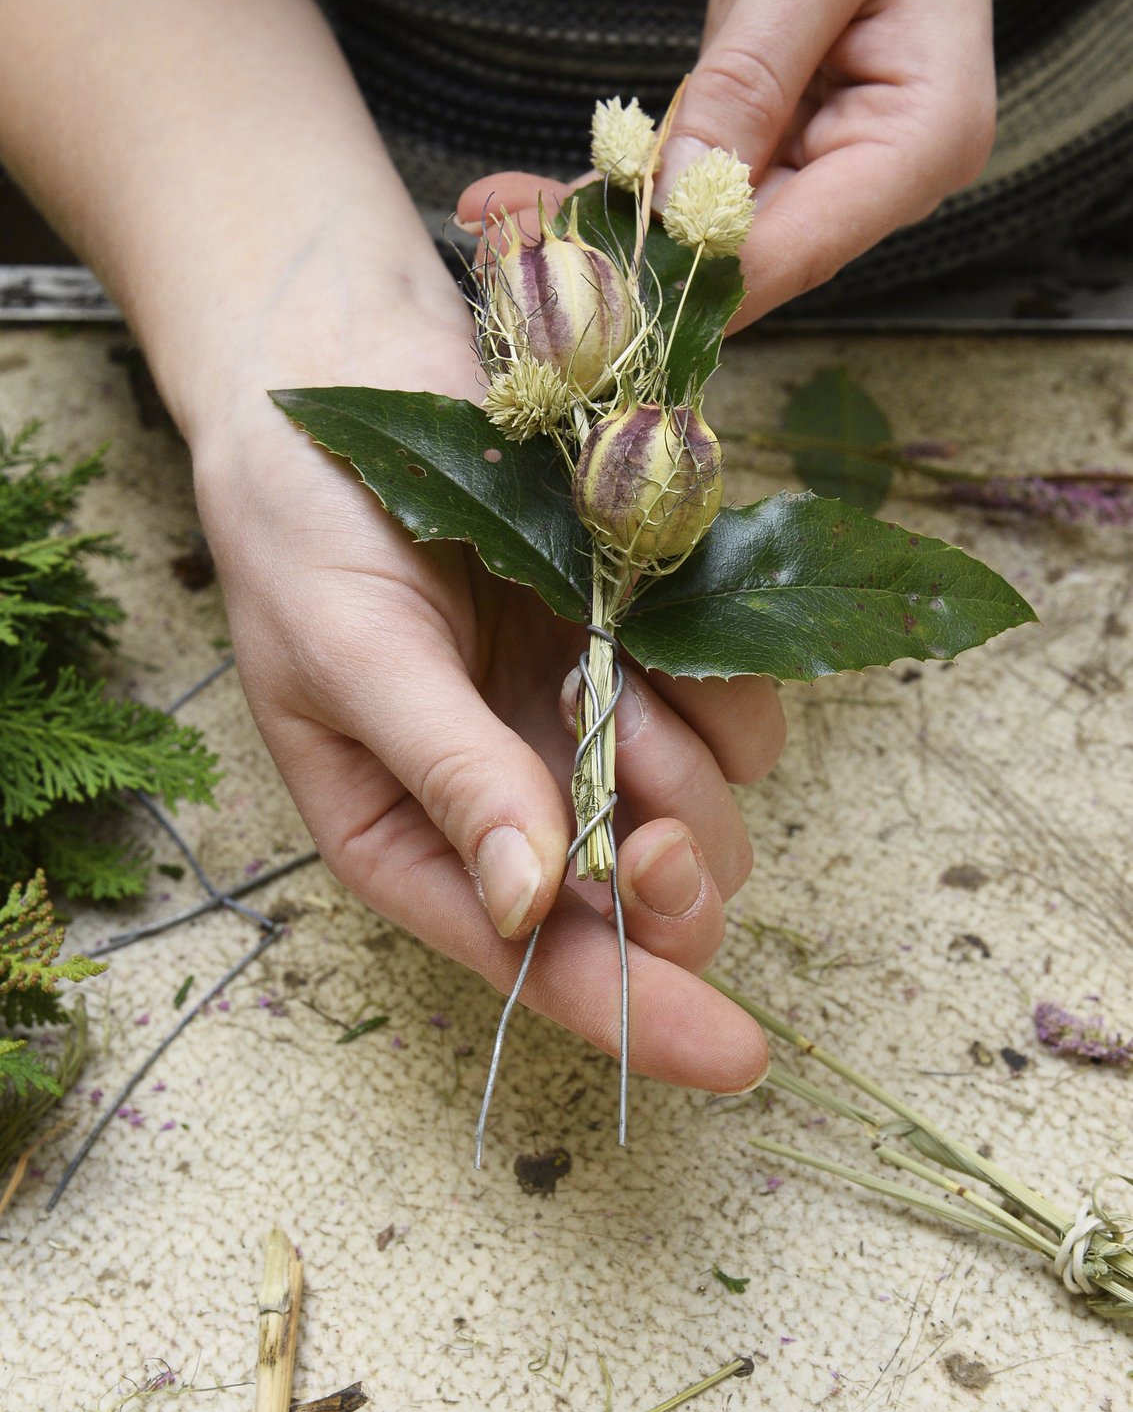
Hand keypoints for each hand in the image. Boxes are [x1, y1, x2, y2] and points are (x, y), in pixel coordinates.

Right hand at [196, 317, 783, 1093]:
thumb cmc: (302, 515)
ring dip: (683, 762)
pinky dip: (718, 683)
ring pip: (701, 811)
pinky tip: (652, 618)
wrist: (340, 356)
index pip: (534, 963)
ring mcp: (580, 721)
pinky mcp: (639, 640)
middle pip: (640, 904)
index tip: (731, 1054)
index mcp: (414, 838)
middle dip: (663, 873)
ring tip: (609, 663)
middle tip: (638, 794)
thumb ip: (445, 775)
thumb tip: (527, 904)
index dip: (636, 1018)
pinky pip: (729, 705)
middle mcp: (509, 799)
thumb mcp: (350, 653)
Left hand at [458, 0, 995, 323]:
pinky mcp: (772, 144)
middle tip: (524, 267)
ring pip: (703, 233)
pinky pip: (687, 184)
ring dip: (602, 233)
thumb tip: (684, 192)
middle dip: (632, 264)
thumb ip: (752, 71)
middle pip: (747, 256)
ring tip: (499, 223)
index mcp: (922, 142)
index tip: (605, 298)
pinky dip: (612, 193)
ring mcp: (824, 166)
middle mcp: (876, 176)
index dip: (698, 283)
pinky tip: (528, 204)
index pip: (801, 246)